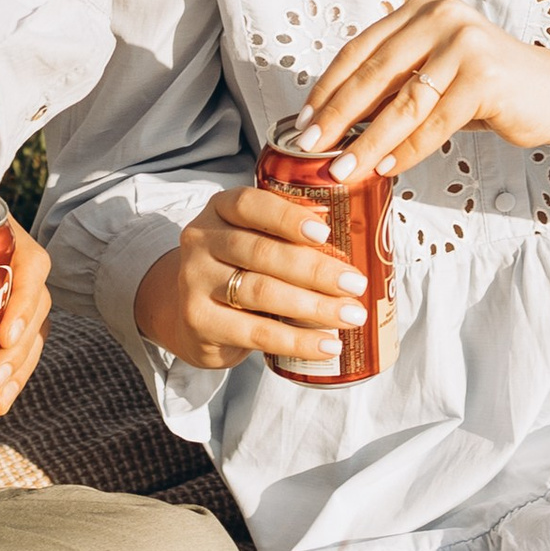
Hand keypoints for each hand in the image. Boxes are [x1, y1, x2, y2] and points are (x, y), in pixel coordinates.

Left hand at [0, 213, 50, 419]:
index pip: (31, 265)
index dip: (25, 302)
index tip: (4, 336)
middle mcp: (10, 263)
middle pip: (34, 309)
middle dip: (17, 355)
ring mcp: (7, 292)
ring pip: (29, 334)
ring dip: (18, 371)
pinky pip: (18, 347)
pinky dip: (11, 375)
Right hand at [133, 185, 366, 369]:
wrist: (193, 315)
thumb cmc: (239, 269)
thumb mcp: (253, 240)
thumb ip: (287, 236)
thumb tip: (352, 246)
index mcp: (220, 210)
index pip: (250, 205)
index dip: (288, 218)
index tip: (326, 233)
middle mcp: (202, 241)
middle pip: (261, 252)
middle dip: (316, 269)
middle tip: (356, 284)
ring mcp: (195, 282)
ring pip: (261, 292)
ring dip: (314, 306)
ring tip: (351, 315)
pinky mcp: (200, 322)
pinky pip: (256, 333)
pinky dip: (298, 341)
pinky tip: (328, 345)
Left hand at [284, 0, 549, 182]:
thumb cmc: (489, 89)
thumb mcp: (435, 76)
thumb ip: (393, 87)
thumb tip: (335, 122)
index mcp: (421, 9)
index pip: (361, 49)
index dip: (328, 86)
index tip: (304, 120)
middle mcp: (441, 17)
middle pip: (375, 73)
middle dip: (337, 115)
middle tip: (310, 146)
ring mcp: (464, 44)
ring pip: (403, 103)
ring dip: (368, 141)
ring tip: (343, 168)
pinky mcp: (484, 77)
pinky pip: (434, 122)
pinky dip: (408, 150)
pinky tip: (387, 168)